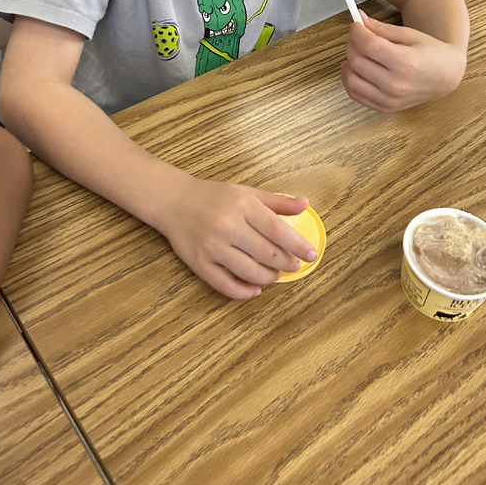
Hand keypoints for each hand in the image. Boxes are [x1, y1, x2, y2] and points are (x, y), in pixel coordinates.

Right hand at [158, 179, 317, 298]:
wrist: (174, 201)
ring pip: (250, 272)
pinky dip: (245, 292)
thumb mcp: (247, 192)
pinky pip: (226, 285)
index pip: (278, 230)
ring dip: (269, 278)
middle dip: (286, 263)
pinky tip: (256, 289)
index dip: (298, 246)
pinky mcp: (199, 264)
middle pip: (267, 253)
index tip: (311, 255)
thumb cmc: (214, 197)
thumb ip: (277, 202)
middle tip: (293, 265)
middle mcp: (227, 226)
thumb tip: (306, 204)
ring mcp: (212, 247)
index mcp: (242, 205)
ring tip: (275, 274)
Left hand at [341, 12, 465, 112]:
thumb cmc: (431, 53)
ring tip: (357, 53)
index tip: (356, 25)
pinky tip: (357, 69)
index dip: (356, 32)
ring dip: (348, 63)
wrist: (445, 76)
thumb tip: (360, 19)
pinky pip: (355, 94)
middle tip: (357, 37)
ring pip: (351, 80)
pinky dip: (350, 80)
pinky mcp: (385, 107)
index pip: (369, 45)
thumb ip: (381, 28)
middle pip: (357, 61)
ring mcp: (390, 99)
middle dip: (351, 44)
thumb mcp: (409, 35)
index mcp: (406, 63)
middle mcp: (397, 85)